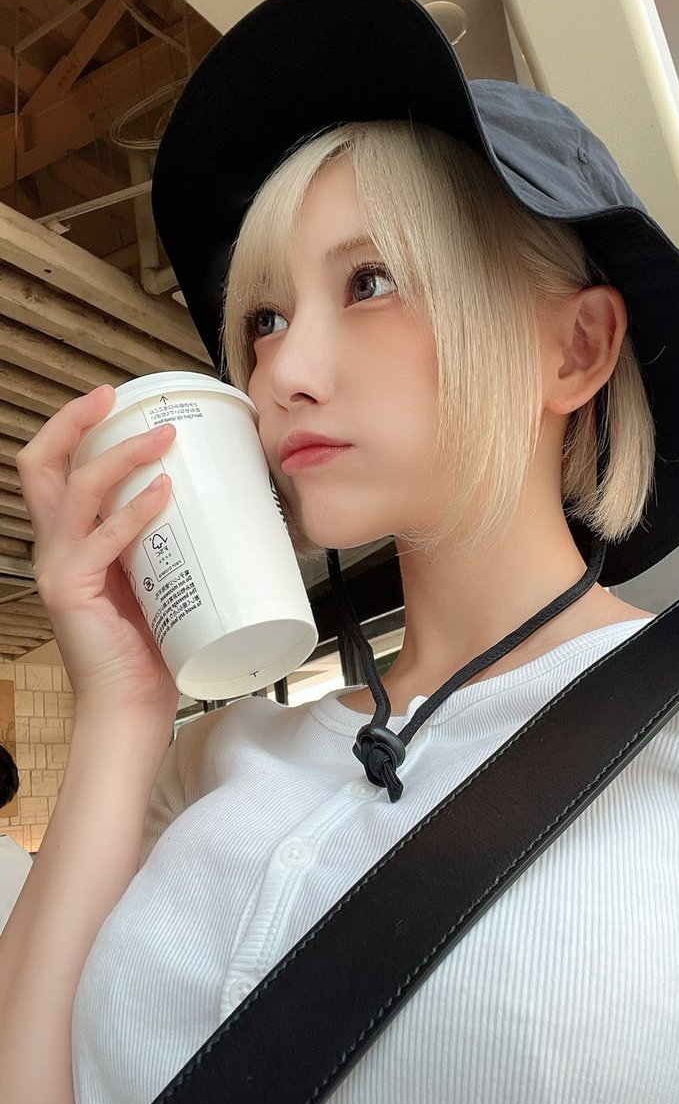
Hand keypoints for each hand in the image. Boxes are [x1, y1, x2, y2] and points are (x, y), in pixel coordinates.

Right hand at [17, 384, 180, 719]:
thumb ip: (165, 544)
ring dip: (119, 455)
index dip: (75, 429)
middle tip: (113, 395)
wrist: (131, 708)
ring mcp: (59, 569)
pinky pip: (103, 540)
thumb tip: (213, 503)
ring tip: (163, 438)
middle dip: (73, 422)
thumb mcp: (156, 580)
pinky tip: (163, 492)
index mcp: (71, 540)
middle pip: (41, 465)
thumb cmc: (150, 647)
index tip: (115, 400)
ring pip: (75, 489)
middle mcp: (55, 547)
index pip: (55, 470)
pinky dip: (134, 511)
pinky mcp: (74, 593)